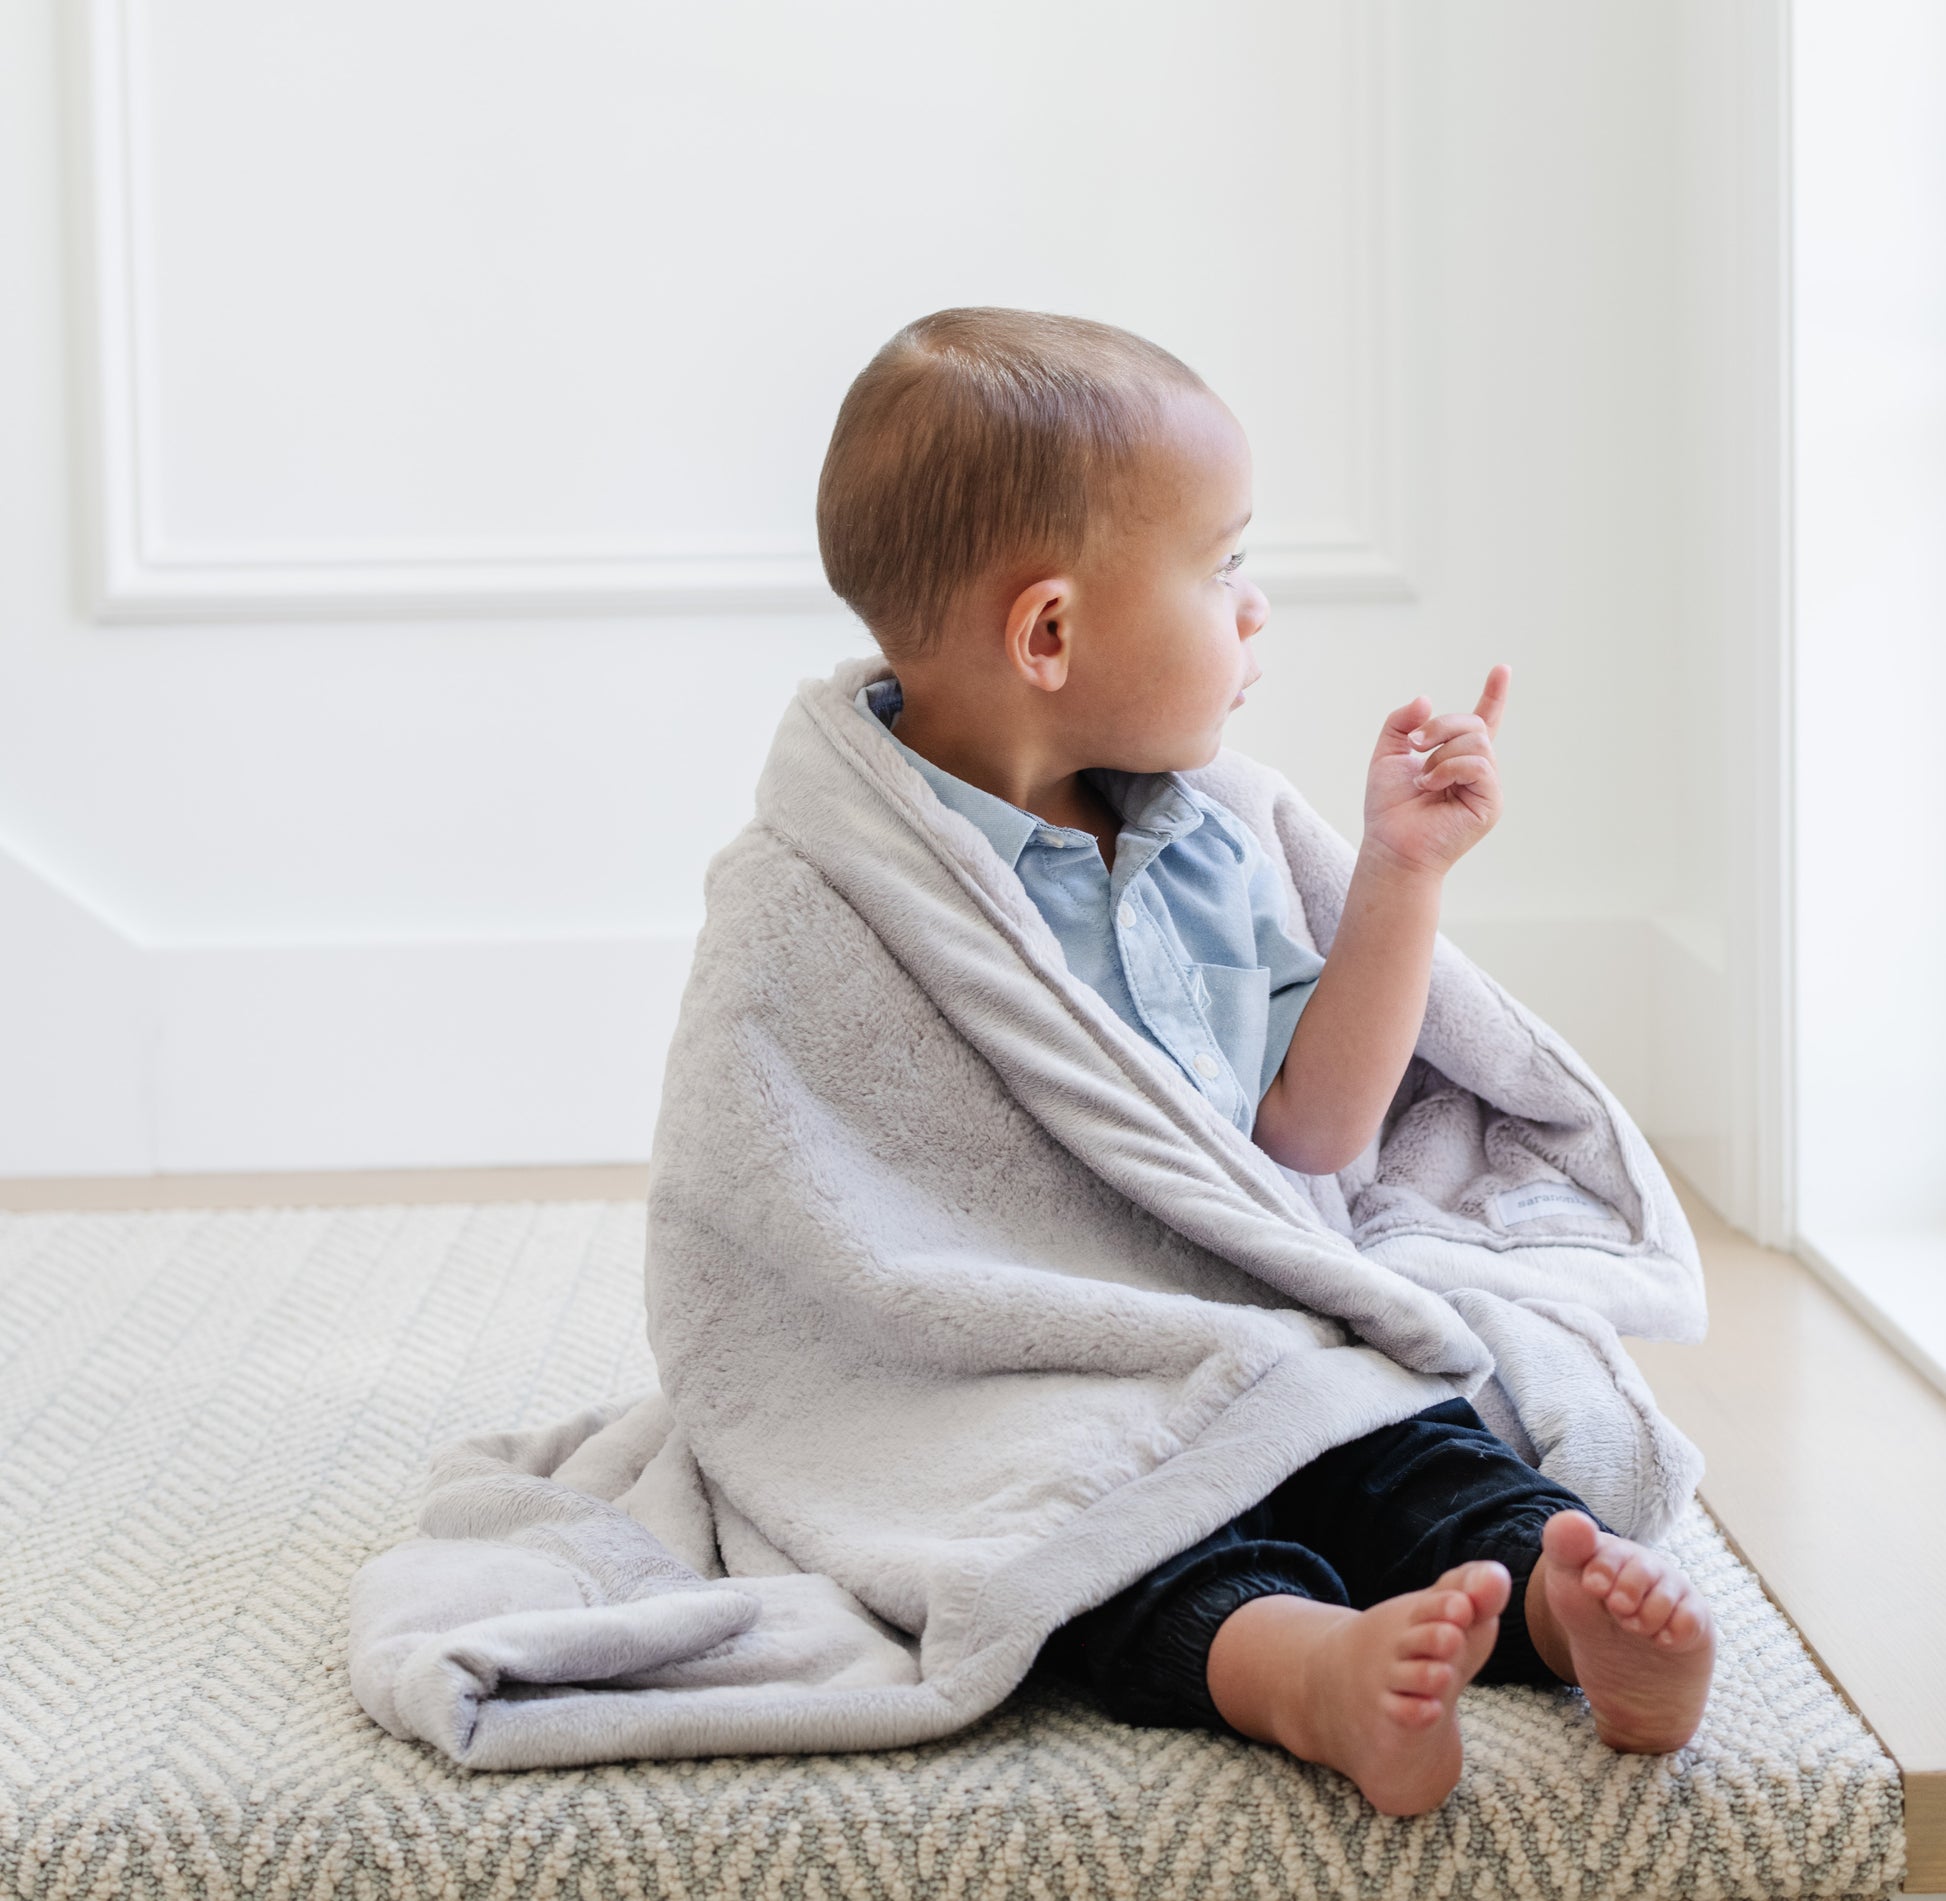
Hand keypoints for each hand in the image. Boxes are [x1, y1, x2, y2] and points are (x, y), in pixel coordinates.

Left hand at [1361, 665, 1509, 878]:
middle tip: (1414, 745)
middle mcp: (1476, 770)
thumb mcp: (1387, 754)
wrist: (1390, 844)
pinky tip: (1431, 786)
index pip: (1482, 721)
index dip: (1494, 695)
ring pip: (1476, 742)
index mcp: (1456, 757)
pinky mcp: (1491, 803)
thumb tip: (1426, 700)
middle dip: (1440, 727)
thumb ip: (1402, 723)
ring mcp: (1486, 786)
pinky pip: (1478, 765)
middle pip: (1474, 724)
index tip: (1502, 669)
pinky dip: (1448, 768)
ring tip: (1422, 779)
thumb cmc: (1389, 808)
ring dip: (1439, 754)